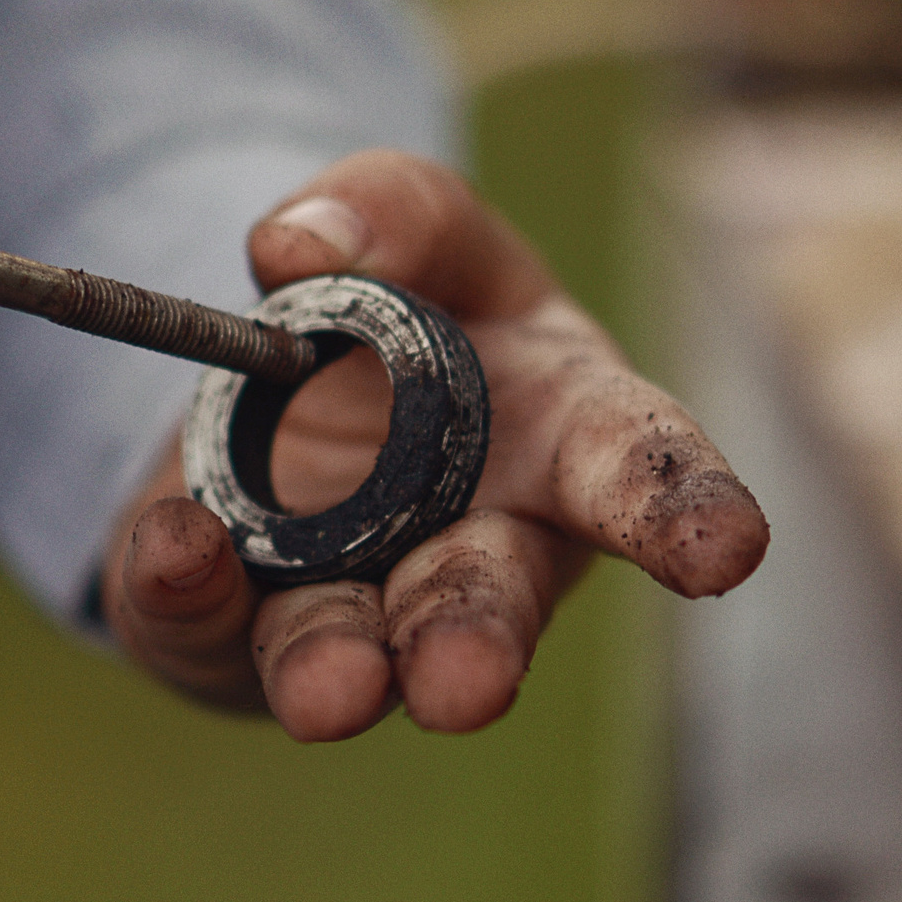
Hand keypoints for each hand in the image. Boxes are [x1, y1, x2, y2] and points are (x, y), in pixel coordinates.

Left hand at [102, 149, 768, 739]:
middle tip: (465, 687)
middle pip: (488, 598)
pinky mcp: (234, 629)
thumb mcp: (418, 232)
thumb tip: (298, 250)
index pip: (642, 471)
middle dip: (476, 641)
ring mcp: (359, 604)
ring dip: (339, 669)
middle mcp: (478, 544)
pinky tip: (175, 549)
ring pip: (357, 647)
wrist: (273, 404)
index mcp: (567, 433)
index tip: (725, 553)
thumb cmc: (407, 323)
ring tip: (330, 692)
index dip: (687, 512)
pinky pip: (204, 615)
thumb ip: (390, 210)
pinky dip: (183, 582)